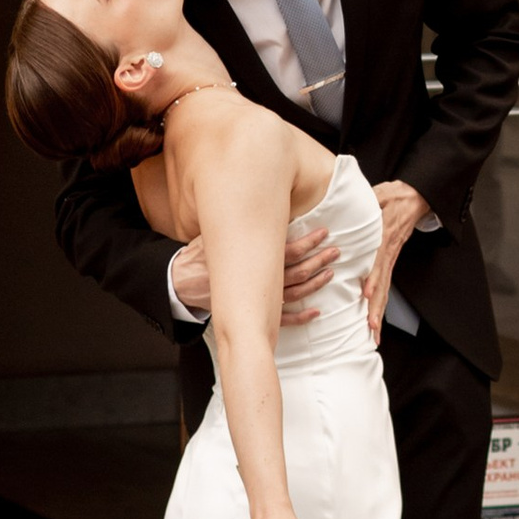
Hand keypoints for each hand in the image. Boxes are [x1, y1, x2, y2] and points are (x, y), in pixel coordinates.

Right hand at [172, 224, 339, 329]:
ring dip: (314, 284)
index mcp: (252, 259)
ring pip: (294, 293)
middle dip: (318, 260)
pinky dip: (300, 317)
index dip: (309, 242)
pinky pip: (282, 319)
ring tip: (329, 273)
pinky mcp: (254, 314)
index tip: (324, 233)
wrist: (182, 283)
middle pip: (297, 271)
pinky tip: (315, 312)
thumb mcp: (217, 233)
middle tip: (336, 251)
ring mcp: (258, 301)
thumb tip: (260, 199)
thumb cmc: (200, 256)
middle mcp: (258, 281)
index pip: (288, 250)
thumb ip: (239, 223)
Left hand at [360, 180, 428, 340]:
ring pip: (386, 289)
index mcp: (384, 235)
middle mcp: (388, 251)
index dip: (373, 277)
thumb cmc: (392, 194)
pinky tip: (375, 321)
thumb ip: (366, 201)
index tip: (367, 293)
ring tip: (373, 333)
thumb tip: (349, 203)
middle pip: (383, 282)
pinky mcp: (390, 261)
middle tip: (370, 326)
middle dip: (376, 306)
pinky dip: (381, 305)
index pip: (379, 260)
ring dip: (379, 312)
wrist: (415, 197)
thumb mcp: (378, 193)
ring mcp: (391, 258)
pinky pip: (387, 286)